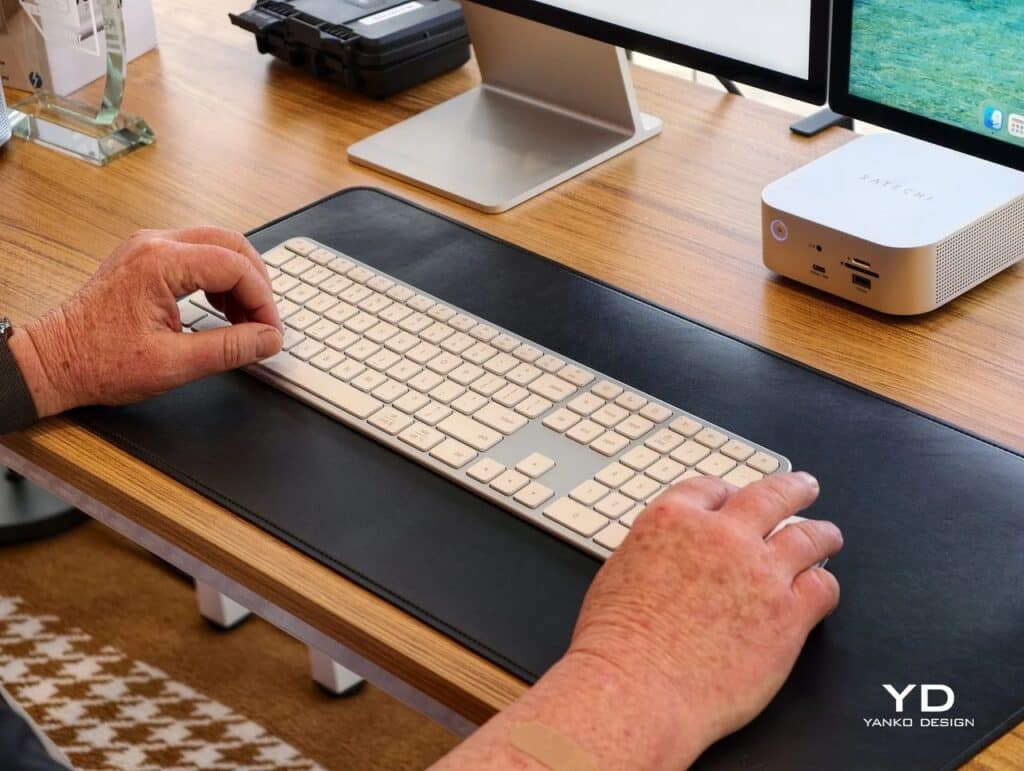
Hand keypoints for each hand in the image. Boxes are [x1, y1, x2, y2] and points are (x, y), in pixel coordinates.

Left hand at [10, 227, 282, 417]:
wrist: (52, 361)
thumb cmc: (98, 363)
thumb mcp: (173, 365)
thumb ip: (229, 349)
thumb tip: (268, 340)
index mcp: (160, 264)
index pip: (235, 266)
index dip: (263, 300)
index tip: (270, 332)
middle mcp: (155, 245)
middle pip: (231, 244)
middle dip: (257, 282)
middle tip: (265, 321)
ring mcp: (148, 247)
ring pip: (216, 244)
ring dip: (239, 279)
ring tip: (245, 320)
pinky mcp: (146, 258)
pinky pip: (197, 254)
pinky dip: (219, 277)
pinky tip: (222, 308)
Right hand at [567, 472, 841, 764]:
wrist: (638, 687)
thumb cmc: (617, 642)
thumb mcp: (620, 572)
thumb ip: (653, 553)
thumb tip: (665, 560)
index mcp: (673, 519)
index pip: (712, 489)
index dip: (728, 492)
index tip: (736, 497)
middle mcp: (721, 536)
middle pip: (770, 496)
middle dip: (791, 489)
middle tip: (803, 487)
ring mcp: (760, 572)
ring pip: (808, 537)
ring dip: (822, 533)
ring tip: (828, 535)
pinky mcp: (788, 613)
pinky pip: (823, 587)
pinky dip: (825, 584)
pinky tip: (823, 589)